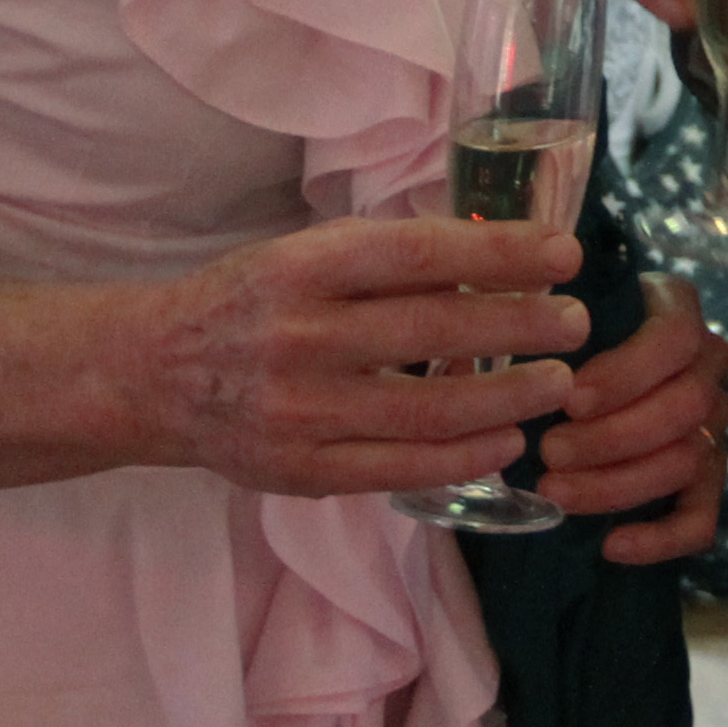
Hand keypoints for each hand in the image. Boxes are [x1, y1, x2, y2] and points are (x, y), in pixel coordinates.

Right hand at [116, 214, 587, 496]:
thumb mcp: (305, 256)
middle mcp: (301, 337)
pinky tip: (508, 440)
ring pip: (428, 410)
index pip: (421, 255)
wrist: (150, 375)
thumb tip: (502, 258)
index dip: (502, 254)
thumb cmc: (249, 302)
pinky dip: (464, 457)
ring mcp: (300, 412)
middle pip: (434, 333)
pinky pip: (401, 468)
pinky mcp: (301, 471)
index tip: (565, 255)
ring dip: (508, 398)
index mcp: (304, 267)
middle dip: (523, 327)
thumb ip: (388, 261)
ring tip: (558, 383)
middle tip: (577, 324)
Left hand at [534, 271, 727, 561]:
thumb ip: (538, 298)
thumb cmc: (561, 326)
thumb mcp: (550, 297)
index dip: (627, 373)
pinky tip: (611, 545)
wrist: (584, 364)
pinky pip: (703, 517)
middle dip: (612, 438)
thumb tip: (518, 317)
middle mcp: (708, 362)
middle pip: (685, 408)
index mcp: (677, 307)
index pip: (675, 339)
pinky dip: (661, 539)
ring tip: (555, 492)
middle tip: (550, 452)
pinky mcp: (709, 477)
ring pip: (687, 461)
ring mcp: (715, 422)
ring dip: (618, 485)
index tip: (570, 399)